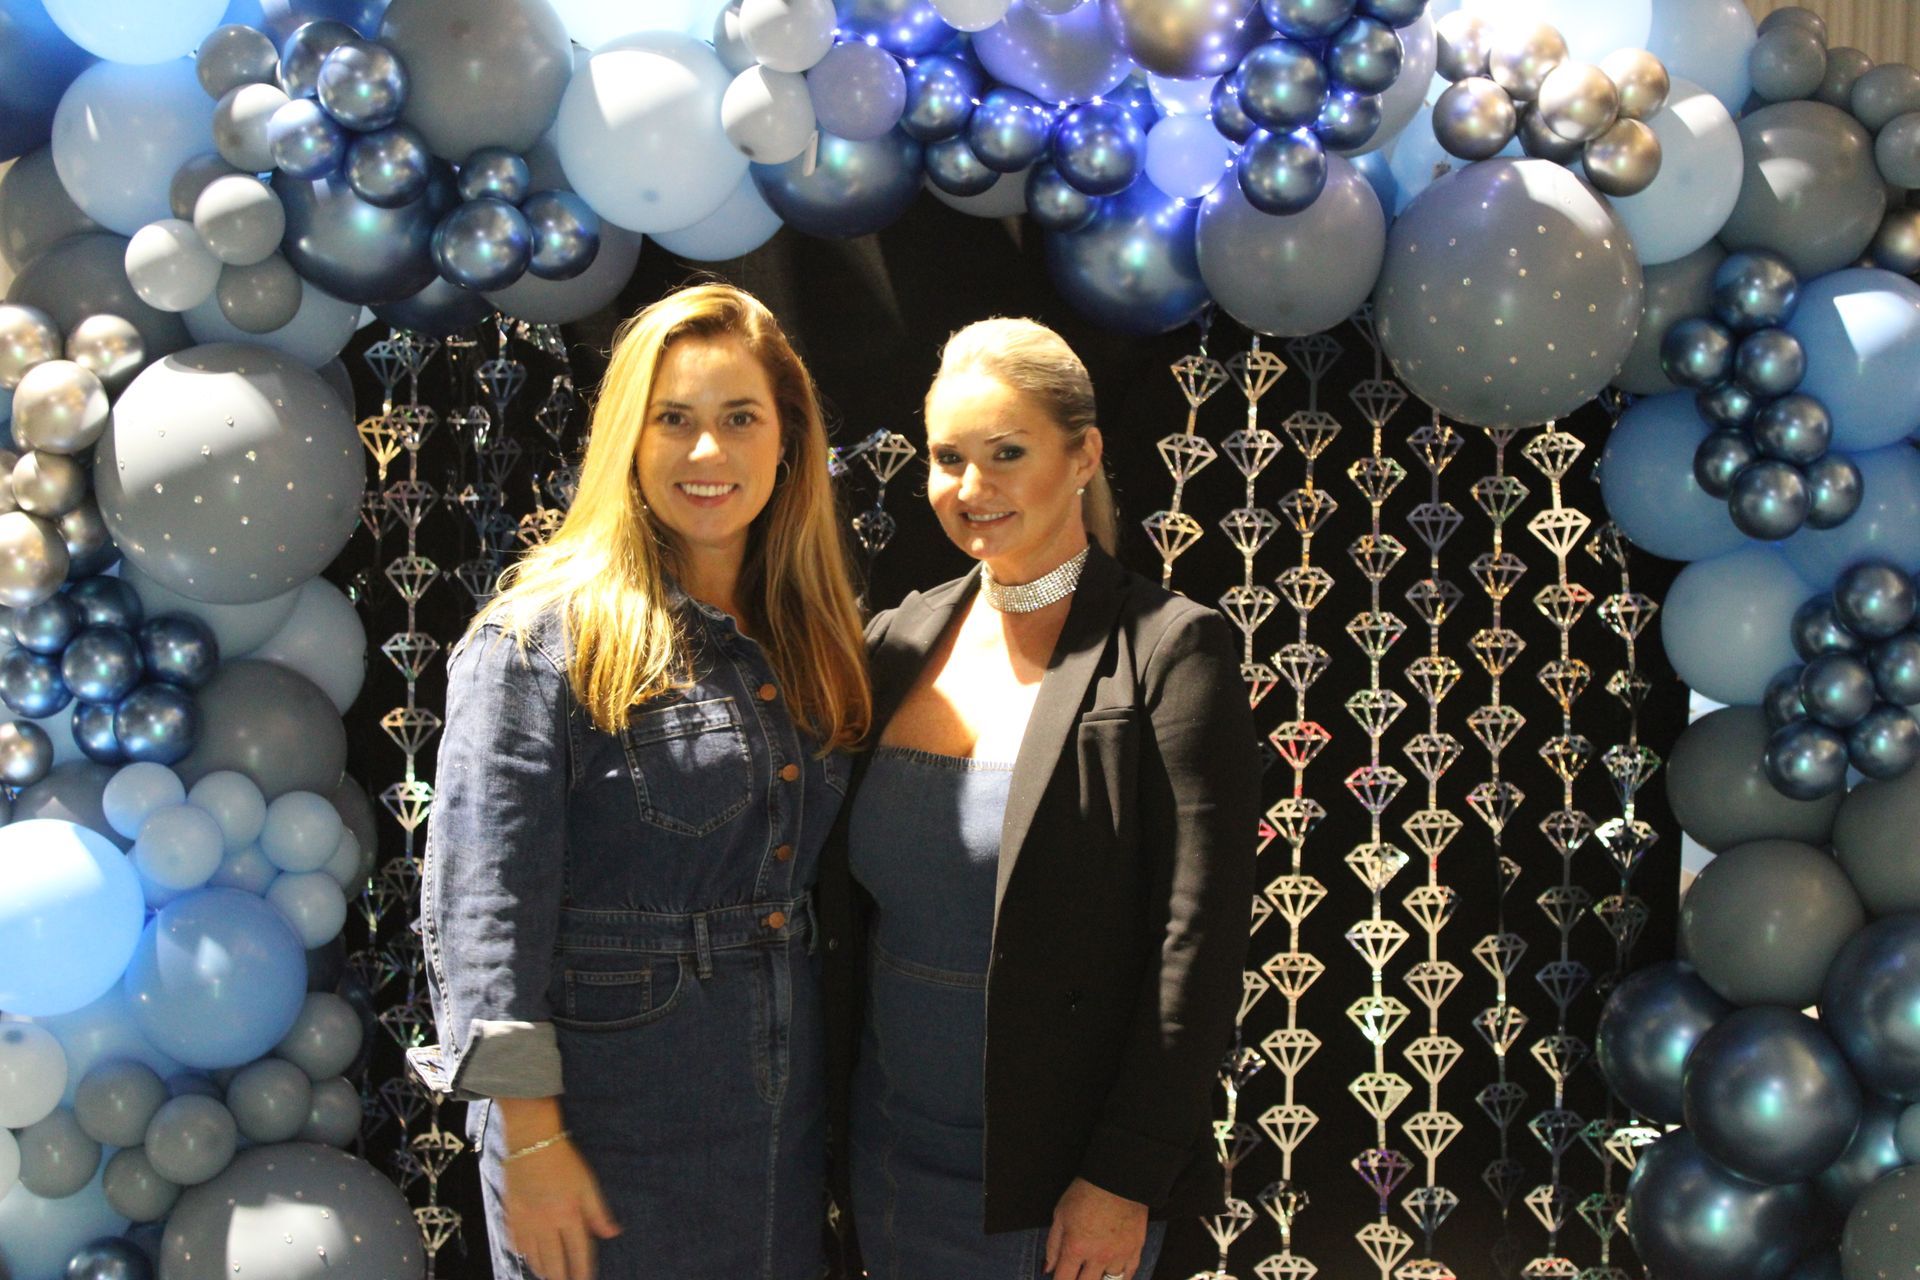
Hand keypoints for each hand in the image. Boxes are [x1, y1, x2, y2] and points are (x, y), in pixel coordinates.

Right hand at [501, 1135, 620, 1279]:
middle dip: (561, 1278)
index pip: (578, 1253)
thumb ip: (598, 1212)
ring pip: (533, 1257)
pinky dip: (523, 1254)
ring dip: (542, 1269)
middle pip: (553, 1262)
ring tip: (550, 1274)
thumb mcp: (587, 1183)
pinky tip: (529, 1256)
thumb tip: (613, 1233)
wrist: (530, 1142)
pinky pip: (515, 1244)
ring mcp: (526, 1221)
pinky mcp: (510, 1215)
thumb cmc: (564, 1160)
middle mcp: (546, 1223)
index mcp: (569, 1214)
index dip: (582, 1271)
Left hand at [1044, 1177, 1147, 1279]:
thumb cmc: (1086, 1192)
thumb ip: (1053, 1245)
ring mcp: (1119, 1255)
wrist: (1118, 1177)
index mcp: (1075, 1248)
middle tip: (1076, 1275)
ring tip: (1094, 1274)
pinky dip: (1120, 1278)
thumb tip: (1047, 1269)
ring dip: (1099, 1279)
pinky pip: (1129, 1274)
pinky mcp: (1135, 1249)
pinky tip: (1113, 1275)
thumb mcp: (1060, 1214)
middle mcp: (1098, 1257)